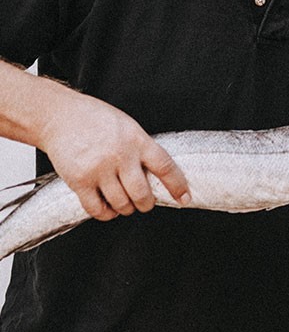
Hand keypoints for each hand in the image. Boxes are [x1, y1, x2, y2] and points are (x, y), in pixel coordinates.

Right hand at [41, 92, 189, 219]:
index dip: (177, 185)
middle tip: (145, 203)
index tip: (185, 198)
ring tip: (126, 205)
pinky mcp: (79, 181)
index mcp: (138, 140)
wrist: (60, 117)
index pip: (165, 167)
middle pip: (142, 193)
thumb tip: (158, 175)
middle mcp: (121, 155)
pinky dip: (106, 214)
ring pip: (121, 204)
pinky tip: (108, 209)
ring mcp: (99, 169)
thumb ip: (142, 148)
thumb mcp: (129, 127)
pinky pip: (96, 209)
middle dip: (147, 204)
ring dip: (126, 209)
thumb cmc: (98, 121)